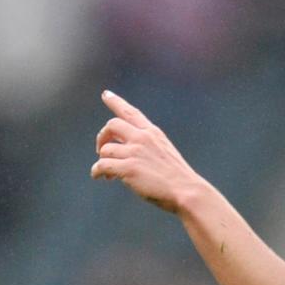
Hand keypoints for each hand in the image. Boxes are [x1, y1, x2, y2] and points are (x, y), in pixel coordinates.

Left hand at [90, 90, 206, 212]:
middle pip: (112, 125)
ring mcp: (135, 152)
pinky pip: (102, 165)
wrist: (186, 191)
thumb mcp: (165, 154)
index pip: (131, 113)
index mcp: (153, 134)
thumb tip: (124, 154)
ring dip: (102, 161)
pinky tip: (100, 177)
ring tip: (109, 174)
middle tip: (100, 150)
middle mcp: (142, 138)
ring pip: (105, 150)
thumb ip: (147, 148)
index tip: (105, 94)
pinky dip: (97, 171)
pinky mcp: (128, 168)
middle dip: (102, 136)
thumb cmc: (177, 178)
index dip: (116, 102)